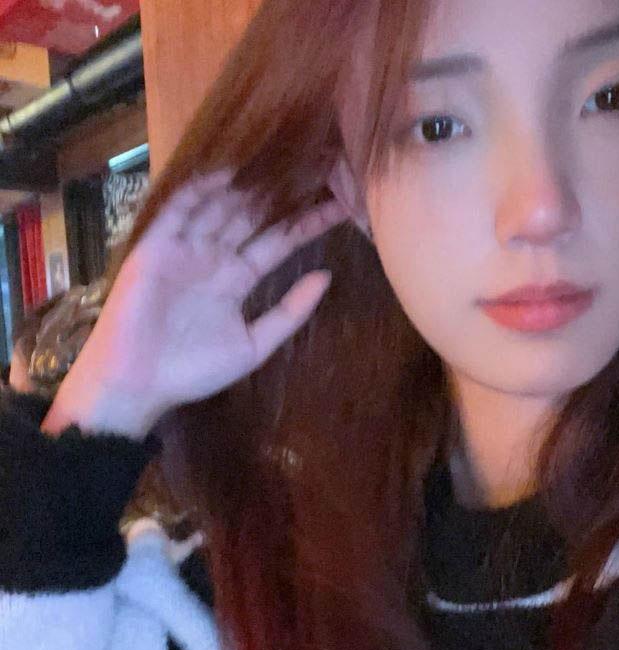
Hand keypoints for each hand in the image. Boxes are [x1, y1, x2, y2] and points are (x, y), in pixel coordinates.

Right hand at [43, 169, 347, 439]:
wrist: (139, 382)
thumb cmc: (194, 370)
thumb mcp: (255, 345)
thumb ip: (290, 312)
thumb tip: (327, 276)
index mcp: (237, 279)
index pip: (279, 242)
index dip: (307, 223)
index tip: (340, 204)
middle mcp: (214, 257)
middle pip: (253, 217)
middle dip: (280, 193)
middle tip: (313, 163)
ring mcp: (185, 248)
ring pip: (219, 206)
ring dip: (245, 184)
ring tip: (278, 157)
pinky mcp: (156, 246)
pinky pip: (179, 212)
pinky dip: (199, 192)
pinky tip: (225, 174)